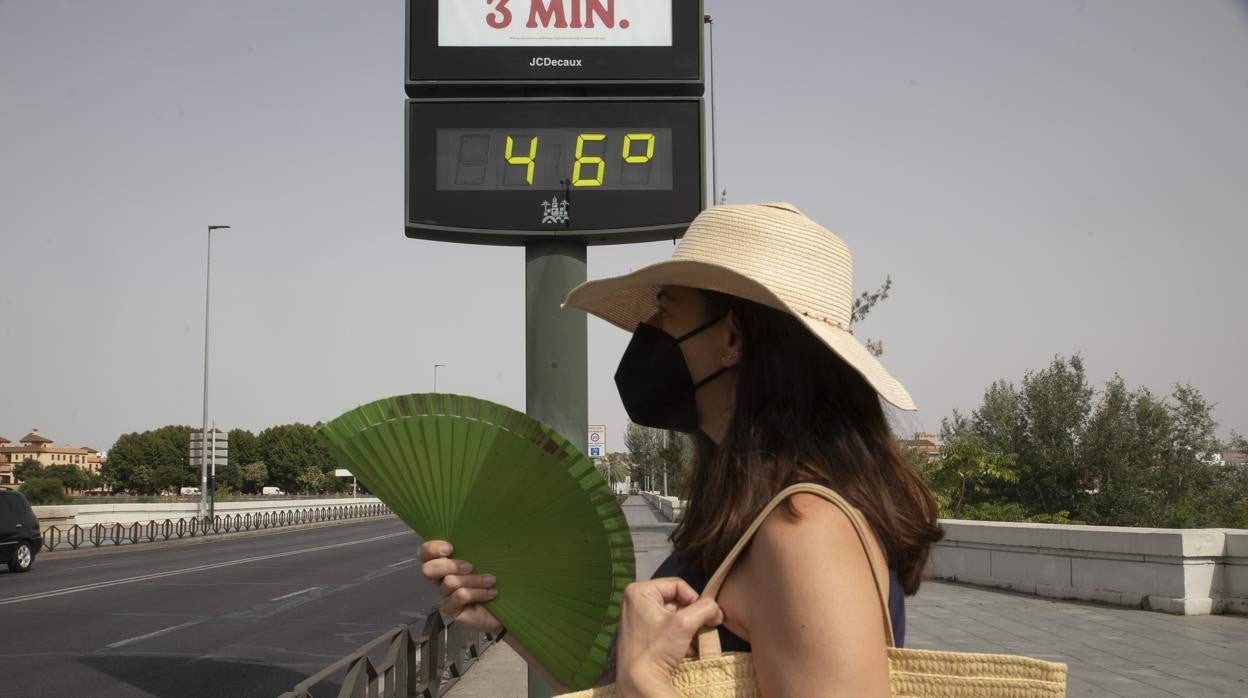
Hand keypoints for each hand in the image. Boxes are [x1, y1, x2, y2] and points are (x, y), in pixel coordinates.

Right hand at [418, 540, 500, 633]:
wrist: (507, 604)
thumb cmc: (495, 576)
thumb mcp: (486, 557)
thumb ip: (475, 546)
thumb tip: (480, 525)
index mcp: (444, 561)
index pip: (425, 553)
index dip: (432, 549)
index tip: (450, 548)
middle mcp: (440, 578)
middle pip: (428, 569)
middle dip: (449, 565)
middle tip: (470, 566)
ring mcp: (444, 595)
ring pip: (450, 582)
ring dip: (474, 579)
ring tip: (491, 580)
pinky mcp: (452, 609)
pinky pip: (460, 596)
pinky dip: (478, 592)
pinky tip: (491, 593)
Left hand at [616, 578, 723, 696]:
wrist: (640, 683)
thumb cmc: (657, 649)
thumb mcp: (686, 624)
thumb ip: (705, 608)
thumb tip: (716, 609)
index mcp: (639, 591)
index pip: (678, 585)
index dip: (695, 599)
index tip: (704, 617)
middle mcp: (634, 602)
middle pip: (676, 601)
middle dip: (692, 617)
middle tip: (702, 630)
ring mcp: (636, 619)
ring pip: (672, 616)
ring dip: (688, 630)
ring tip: (694, 642)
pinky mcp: (640, 635)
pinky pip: (664, 629)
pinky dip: (678, 638)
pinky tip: (685, 651)